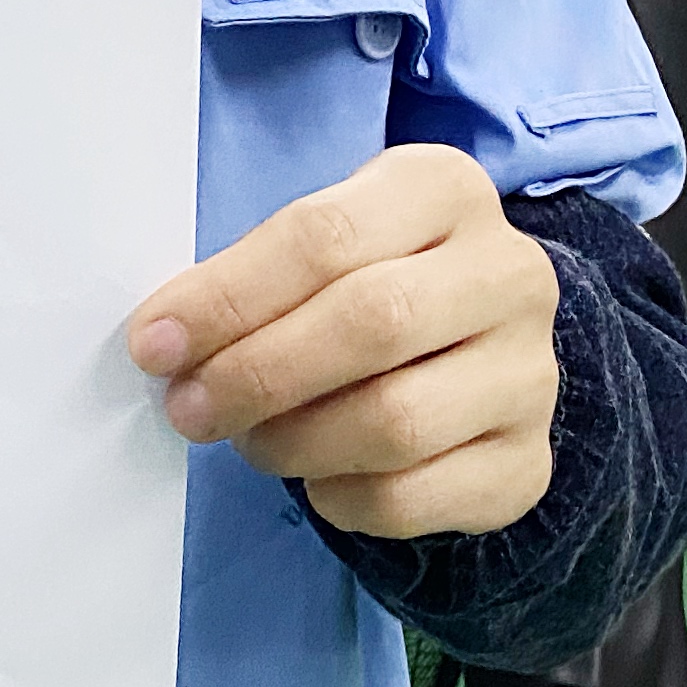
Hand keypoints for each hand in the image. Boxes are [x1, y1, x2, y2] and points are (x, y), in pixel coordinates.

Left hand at [123, 142, 560, 539]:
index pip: (325, 236)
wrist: (481, 348)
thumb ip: (255, 275)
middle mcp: (508, 272)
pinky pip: (415, 495)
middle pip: (370, 323)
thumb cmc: (373, 277)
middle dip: (257, 373)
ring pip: (396, 420)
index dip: (229, 296)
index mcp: (445, 188)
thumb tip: (165, 340)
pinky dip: (342, 498)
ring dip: (294, 442)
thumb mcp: (325, 243)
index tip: (155, 343)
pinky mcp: (529, 461)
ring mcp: (532, 371)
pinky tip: (316, 479)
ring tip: (250, 440)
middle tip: (189, 407)